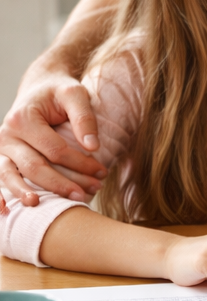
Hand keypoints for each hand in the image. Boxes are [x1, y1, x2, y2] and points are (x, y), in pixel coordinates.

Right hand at [0, 75, 105, 210]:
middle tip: (91, 191)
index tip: (102, 172)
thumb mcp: (75, 93)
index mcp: (22, 119)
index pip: (54, 150)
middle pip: (34, 167)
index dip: (80, 163)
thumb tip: (93, 147)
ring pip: (13, 177)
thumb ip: (84, 117)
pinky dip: (1, 196)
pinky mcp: (1, 158)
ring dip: (35, 194)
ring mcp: (0, 149)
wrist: (39, 88)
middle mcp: (6, 135)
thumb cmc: (59, 92)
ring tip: (52, 206)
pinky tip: (7, 211)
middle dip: (64, 183)